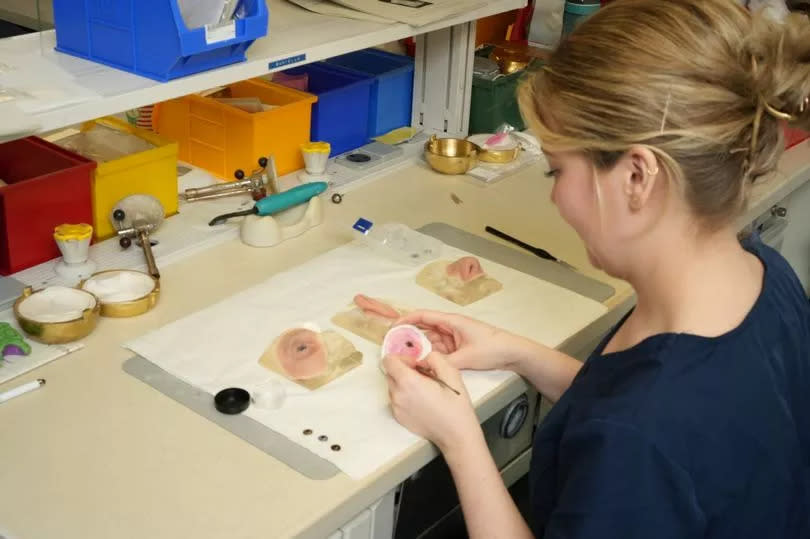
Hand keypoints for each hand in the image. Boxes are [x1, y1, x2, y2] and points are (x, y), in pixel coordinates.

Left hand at [384, 352, 480, 452]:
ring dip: (404, 383)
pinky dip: (405, 396)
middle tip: (423, 376)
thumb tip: (423, 359)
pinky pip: (396, 399)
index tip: (416, 364)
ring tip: (424, 389)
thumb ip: (434, 358)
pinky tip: (422, 401)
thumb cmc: (455, 405)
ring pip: (393, 386)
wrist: (456, 434)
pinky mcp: (399, 417)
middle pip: (390, 373)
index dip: (402, 358)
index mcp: (408, 382)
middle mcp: (398, 395)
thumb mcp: (450, 372)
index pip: (388, 361)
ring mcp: (396, 408)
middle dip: (404, 370)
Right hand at [395, 310, 520, 371]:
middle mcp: (450, 327)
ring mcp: (453, 337)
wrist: (513, 353)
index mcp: (451, 321)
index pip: (423, 316)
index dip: (406, 320)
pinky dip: (429, 355)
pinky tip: (420, 364)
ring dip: (419, 348)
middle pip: (424, 329)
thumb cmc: (492, 348)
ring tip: (403, 358)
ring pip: (430, 341)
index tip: (392, 329)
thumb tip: (424, 366)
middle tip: (393, 348)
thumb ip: (444, 362)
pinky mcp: (457, 347)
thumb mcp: (466, 358)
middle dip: (409, 337)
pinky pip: (438, 349)